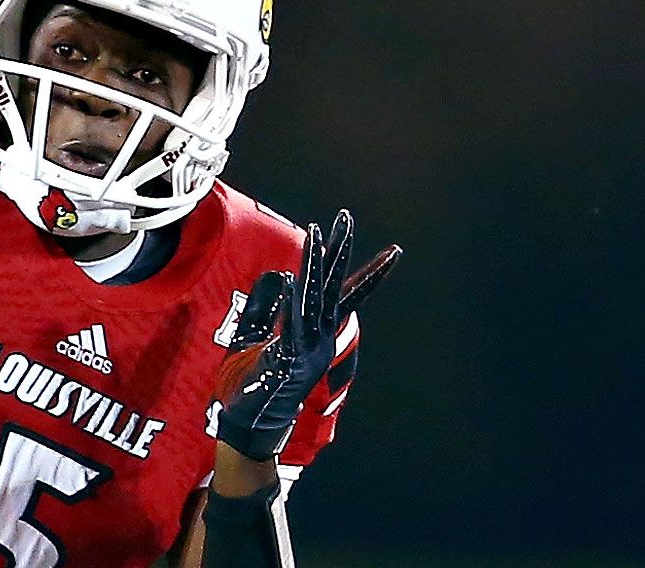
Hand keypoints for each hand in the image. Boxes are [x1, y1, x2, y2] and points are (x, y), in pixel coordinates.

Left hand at [213, 208, 400, 460]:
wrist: (250, 427)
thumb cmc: (254, 386)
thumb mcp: (256, 338)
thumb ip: (268, 308)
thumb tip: (280, 276)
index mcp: (317, 333)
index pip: (347, 294)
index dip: (368, 271)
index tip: (394, 251)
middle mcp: (319, 338)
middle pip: (334, 286)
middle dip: (339, 250)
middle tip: (346, 217)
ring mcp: (307, 348)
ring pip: (315, 298)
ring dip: (315, 264)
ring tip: (316, 232)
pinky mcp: (288, 359)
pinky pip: (292, 325)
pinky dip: (293, 301)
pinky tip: (293, 276)